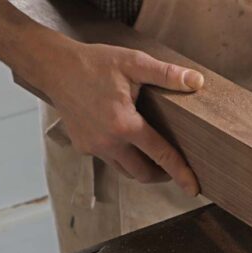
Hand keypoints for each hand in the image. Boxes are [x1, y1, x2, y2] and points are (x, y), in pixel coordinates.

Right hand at [41, 42, 203, 195]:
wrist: (54, 66)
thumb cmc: (95, 63)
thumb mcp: (134, 63)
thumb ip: (167, 75)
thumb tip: (197, 81)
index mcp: (125, 125)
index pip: (162, 156)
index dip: (181, 173)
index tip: (194, 189)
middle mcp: (108, 142)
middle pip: (143, 173)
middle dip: (161, 174)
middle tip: (173, 166)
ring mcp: (93, 147)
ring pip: (125, 170)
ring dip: (141, 167)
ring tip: (153, 156)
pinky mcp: (83, 147)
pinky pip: (108, 160)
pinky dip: (122, 156)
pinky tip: (127, 141)